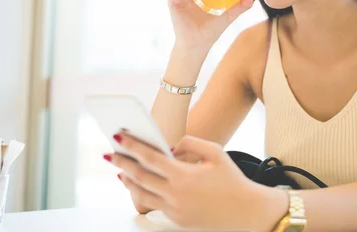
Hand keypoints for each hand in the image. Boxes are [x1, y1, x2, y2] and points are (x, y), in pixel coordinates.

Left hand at [107, 132, 286, 230]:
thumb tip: (170, 146)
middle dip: (122, 163)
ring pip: (142, 194)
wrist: (246, 210)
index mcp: (184, 175)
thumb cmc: (232, 179)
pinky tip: (137, 186)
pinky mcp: (177, 219)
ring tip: (120, 170)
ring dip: (128, 180)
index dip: (132, 146)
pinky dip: (141, 194)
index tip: (118, 137)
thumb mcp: (215, 152)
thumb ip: (191, 143)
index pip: (150, 157)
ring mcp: (175, 209)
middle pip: (140, 176)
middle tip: (109, 153)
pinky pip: (153, 205)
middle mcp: (175, 194)